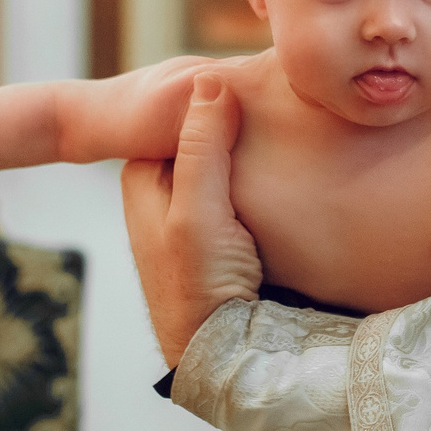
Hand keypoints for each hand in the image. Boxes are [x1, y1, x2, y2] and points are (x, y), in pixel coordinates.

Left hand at [119, 72, 262, 367]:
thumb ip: (201, 146)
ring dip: (251, 144)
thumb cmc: (198, 287)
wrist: (222, 355)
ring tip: (286, 118)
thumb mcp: (198, 212)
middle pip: (203, 134)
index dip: (212, 94)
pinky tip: (288, 159)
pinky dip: (261, 172)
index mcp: (142, 176)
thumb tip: (208, 78)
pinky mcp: (223, 231)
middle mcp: (163, 190)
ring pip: (226, 159)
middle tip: (274, 92)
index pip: (177, 115)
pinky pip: (243, 185)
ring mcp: (194, 211)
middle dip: (234, 117)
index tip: (250, 75)